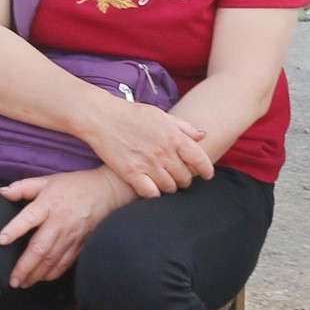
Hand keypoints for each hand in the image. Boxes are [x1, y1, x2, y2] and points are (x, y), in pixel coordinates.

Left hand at [0, 168, 131, 287]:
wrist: (107, 190)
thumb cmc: (74, 185)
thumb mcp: (47, 180)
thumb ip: (23, 187)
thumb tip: (2, 192)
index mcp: (48, 204)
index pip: (29, 217)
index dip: (14, 229)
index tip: (2, 240)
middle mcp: (59, 222)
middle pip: (40, 248)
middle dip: (24, 267)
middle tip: (13, 280)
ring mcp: (71, 235)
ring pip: (52, 260)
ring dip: (36, 274)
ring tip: (23, 283)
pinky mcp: (81, 244)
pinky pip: (66, 262)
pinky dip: (53, 273)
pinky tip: (43, 278)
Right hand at [78, 92, 214, 197]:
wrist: (102, 117)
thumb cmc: (132, 115)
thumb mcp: (161, 115)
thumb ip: (184, 127)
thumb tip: (203, 135)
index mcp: (173, 136)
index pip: (199, 159)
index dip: (206, 170)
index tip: (207, 175)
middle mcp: (164, 152)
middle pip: (185, 177)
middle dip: (185, 179)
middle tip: (179, 177)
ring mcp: (148, 164)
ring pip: (170, 187)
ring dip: (170, 187)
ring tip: (165, 183)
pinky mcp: (131, 174)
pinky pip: (151, 194)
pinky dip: (154, 194)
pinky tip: (151, 188)